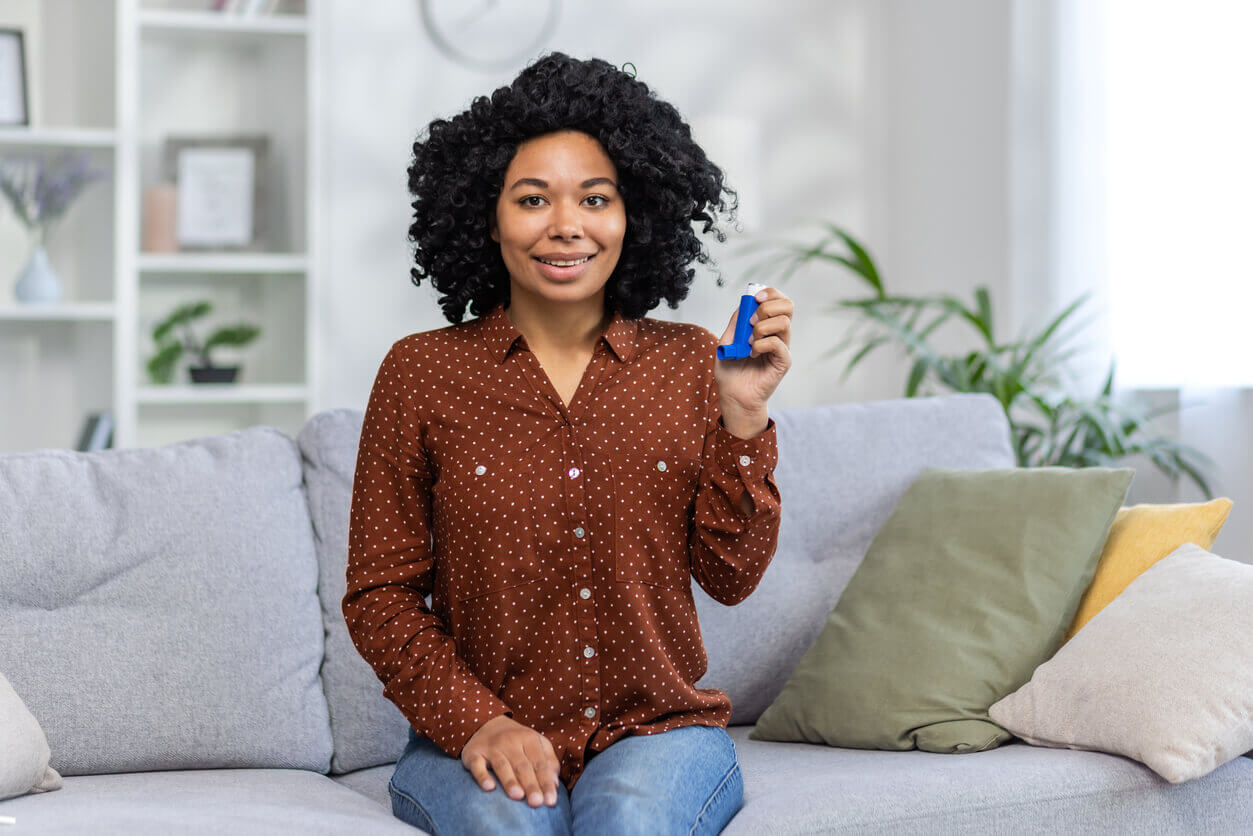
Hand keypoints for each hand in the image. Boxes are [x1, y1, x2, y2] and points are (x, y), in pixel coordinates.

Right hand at [461, 714, 559, 807]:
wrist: (486, 723)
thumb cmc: (516, 740)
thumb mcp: (536, 743)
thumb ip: (548, 761)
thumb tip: (555, 784)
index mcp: (528, 739)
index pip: (539, 763)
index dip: (546, 782)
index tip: (551, 801)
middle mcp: (510, 742)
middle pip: (522, 766)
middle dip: (530, 785)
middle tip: (537, 803)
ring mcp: (491, 748)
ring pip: (502, 766)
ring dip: (510, 781)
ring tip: (517, 796)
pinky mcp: (474, 754)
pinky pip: (478, 766)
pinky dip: (483, 776)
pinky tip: (489, 788)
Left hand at [715, 286, 793, 419]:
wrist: (733, 395)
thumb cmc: (731, 370)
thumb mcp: (726, 342)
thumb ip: (735, 323)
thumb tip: (744, 304)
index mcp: (766, 326)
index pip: (779, 301)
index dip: (771, 293)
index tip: (756, 296)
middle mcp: (777, 334)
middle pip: (788, 306)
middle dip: (767, 307)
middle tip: (751, 321)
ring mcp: (782, 347)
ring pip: (783, 322)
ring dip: (761, 327)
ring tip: (749, 341)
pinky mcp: (783, 361)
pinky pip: (778, 343)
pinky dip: (761, 344)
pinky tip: (752, 354)